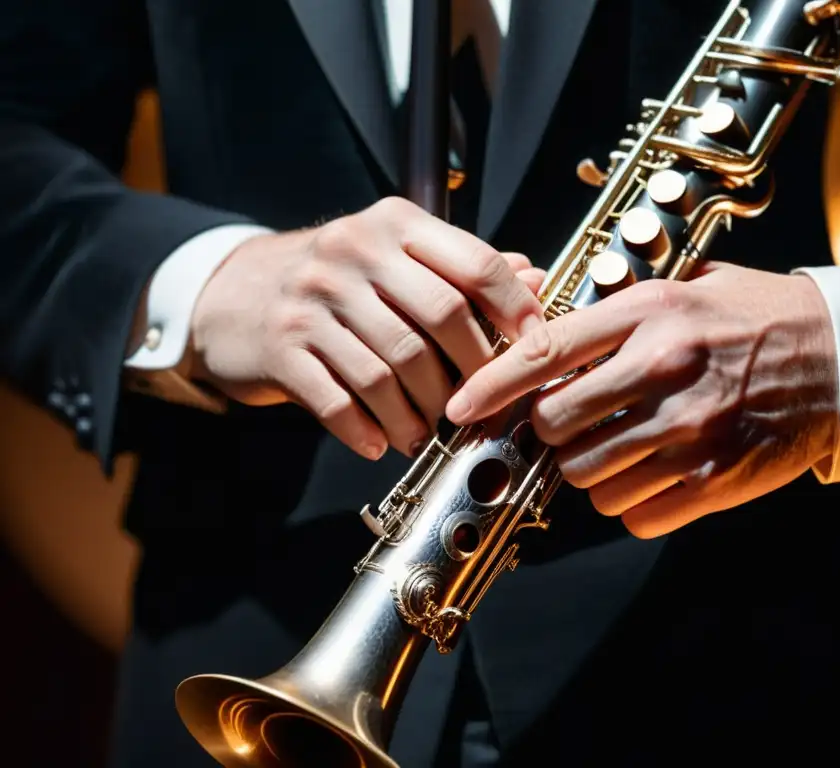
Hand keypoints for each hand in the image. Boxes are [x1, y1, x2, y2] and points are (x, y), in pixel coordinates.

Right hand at [188, 197, 544, 459]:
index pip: (474, 263)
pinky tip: (380, 443)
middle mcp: (352, 252)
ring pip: (391, 367)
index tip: (534, 351)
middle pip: (440, 317)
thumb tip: (535, 281)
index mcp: (395, 226)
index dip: (515, 311)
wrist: (232, 295)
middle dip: (472, 373)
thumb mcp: (395, 258)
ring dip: (419, 414)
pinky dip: (366, 430)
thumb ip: (463, 270)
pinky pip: (338, 399)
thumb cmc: (334, 282)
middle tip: (480, 406)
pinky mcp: (281, 346)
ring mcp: (312, 299)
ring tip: (427, 435)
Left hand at [446, 263, 838, 537]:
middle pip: (555, 425)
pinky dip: (631, 503)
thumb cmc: (756, 318)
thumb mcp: (685, 287)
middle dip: (550, 433)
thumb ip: (614, 312)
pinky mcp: (713, 477)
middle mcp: (662, 369)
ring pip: (588, 476)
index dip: (490, 386)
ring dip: (590, 470)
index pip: (543, 353)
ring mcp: (688, 429)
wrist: (839, 356)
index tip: (462, 407)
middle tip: (569, 426)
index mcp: (649, 313)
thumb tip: (542, 338)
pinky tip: (651, 475)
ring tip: (620, 448)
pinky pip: (633, 513)